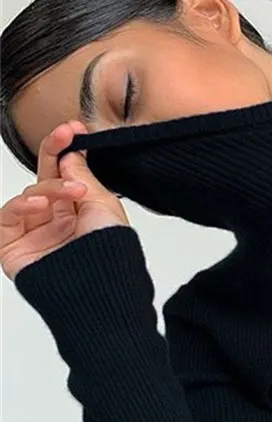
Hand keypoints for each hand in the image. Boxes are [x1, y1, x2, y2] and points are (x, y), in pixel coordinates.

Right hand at [1, 120, 128, 280]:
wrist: (102, 290)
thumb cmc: (110, 256)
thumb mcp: (103, 208)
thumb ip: (82, 178)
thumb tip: (69, 155)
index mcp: (78, 213)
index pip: (64, 174)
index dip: (64, 149)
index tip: (73, 130)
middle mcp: (55, 220)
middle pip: (44, 179)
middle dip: (52, 153)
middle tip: (65, 135)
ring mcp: (33, 232)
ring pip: (29, 195)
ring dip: (49, 188)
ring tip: (72, 194)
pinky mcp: (12, 246)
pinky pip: (8, 216)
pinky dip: (21, 206)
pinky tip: (40, 205)